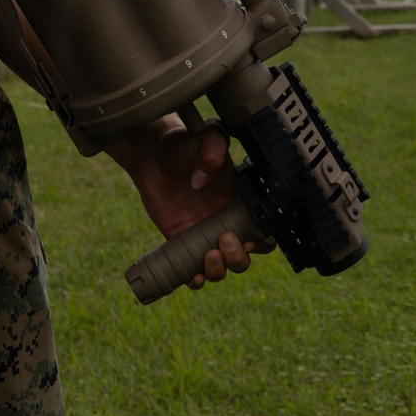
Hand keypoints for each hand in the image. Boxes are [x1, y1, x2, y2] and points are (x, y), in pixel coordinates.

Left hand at [108, 117, 264, 288]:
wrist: (151, 154)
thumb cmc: (184, 144)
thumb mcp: (205, 135)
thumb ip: (213, 147)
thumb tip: (203, 179)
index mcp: (240, 201)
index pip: (263, 231)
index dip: (262, 242)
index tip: (250, 239)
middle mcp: (226, 221)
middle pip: (245, 256)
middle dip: (239, 258)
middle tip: (224, 240)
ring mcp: (204, 234)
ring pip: (222, 267)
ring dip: (220, 270)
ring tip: (209, 255)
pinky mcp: (182, 243)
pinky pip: (193, 271)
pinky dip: (196, 280)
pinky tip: (193, 276)